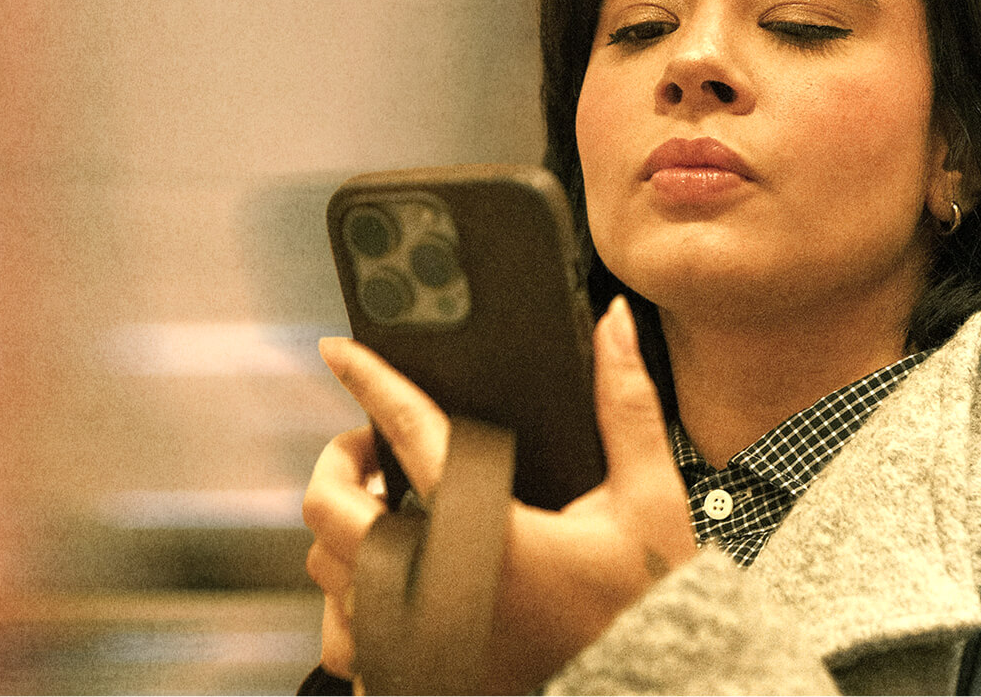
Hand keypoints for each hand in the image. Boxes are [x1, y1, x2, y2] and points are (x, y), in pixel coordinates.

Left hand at [300, 296, 694, 689]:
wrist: (652, 689)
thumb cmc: (650, 605)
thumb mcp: (650, 499)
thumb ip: (627, 404)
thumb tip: (613, 320)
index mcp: (491, 537)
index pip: (411, 437)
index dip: (370, 382)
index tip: (341, 353)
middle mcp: (436, 594)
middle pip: (331, 509)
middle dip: (341, 460)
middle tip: (372, 448)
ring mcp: (413, 645)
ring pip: (328, 572)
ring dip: (347, 533)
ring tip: (386, 513)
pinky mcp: (406, 682)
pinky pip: (341, 640)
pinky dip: (353, 603)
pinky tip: (389, 586)